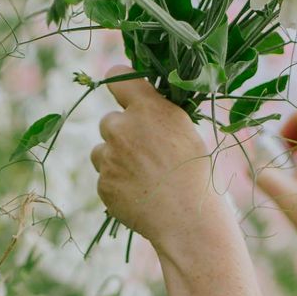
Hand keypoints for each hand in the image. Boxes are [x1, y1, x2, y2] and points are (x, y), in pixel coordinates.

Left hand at [91, 76, 228, 251]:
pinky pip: (105, 178)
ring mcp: (109, 157)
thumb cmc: (194, 174)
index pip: (118, 77)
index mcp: (148, 109)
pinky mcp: (103, 183)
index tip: (124, 95)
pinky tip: (140, 195)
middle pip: (109, 121)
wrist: (188, 218)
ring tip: (143, 177)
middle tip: (144, 154)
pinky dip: (118, 185)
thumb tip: (142, 104)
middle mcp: (122, 128)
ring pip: (102, 151)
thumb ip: (157, 114)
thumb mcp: (184, 130)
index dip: (120, 85)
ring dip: (115, 160)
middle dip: (121, 134)